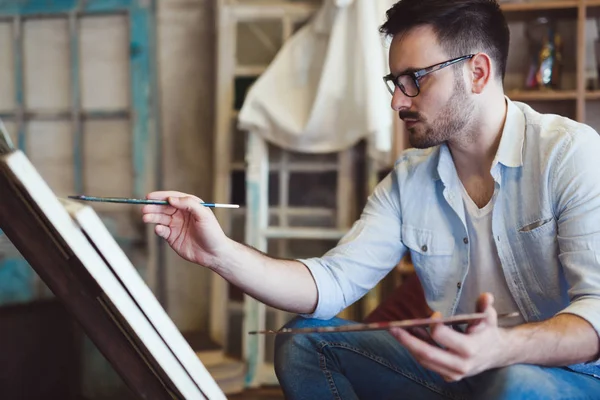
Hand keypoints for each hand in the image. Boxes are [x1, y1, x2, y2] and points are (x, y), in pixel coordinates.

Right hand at [141, 191, 231, 267]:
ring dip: (152, 217)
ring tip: (146, 218)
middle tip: (144, 208)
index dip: (160, 196)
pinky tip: (158, 229)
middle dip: (153, 207)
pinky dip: (158, 229)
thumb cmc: (212, 232)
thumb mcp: (204, 215)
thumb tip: (171, 199)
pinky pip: (162, 231)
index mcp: (190, 205)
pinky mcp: (172, 237)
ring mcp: (176, 225)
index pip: (172, 197)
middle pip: (163, 208)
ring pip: (160, 218)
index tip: (149, 196)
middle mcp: (181, 214)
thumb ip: (189, 204)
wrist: (214, 254)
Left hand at [389, 293, 509, 381]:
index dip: (433, 324)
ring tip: (398, 330)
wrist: (496, 354)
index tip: (433, 314)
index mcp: (470, 349)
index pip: (442, 336)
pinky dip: (416, 350)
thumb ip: (485, 306)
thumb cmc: (488, 331)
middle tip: (392, 327)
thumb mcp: (489, 317)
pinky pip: (427, 363)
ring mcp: (453, 373)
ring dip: (409, 345)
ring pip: (424, 360)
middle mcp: (460, 365)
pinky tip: (410, 336)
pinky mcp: (448, 376)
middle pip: (426, 353)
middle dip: (407, 340)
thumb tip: (486, 295)